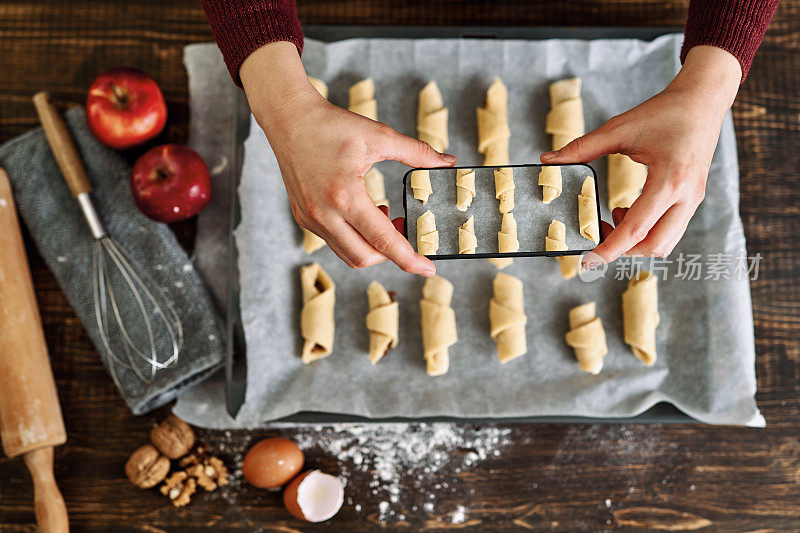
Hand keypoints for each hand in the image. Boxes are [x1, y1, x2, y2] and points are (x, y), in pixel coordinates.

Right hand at [241, 42, 454, 275]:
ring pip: (349, 253)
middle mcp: (324, 213)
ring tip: (385, 216)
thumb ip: (416, 152)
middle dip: (391, 253)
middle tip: (405, 227)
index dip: (409, 259)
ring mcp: (310, 219)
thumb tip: (447, 162)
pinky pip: (334, 242)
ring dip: (372, 246)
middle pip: (366, 257)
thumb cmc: (331, 124)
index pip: (384, 241)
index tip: (428, 269)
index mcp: (345, 195)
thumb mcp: (379, 135)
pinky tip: (363, 213)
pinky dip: (355, 237)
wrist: (289, 119)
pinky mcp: (304, 218)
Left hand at [542, 46, 741, 267]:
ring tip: (613, 216)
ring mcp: (693, 199)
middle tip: (596, 233)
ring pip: (664, 243)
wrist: (703, 99)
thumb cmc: (664, 111)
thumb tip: (547, 161)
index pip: (636, 229)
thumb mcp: (619, 129)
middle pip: (653, 246)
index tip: (587, 261)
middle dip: (622, 249)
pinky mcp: (693, 198)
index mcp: (669, 180)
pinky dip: (647, 231)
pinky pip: (670, 229)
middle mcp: (686, 196)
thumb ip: (581, 148)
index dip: (609, 248)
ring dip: (636, 241)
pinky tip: (628, 211)